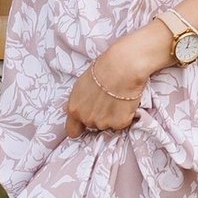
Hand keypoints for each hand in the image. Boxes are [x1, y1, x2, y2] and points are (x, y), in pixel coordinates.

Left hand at [62, 21, 171, 136]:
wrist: (122, 66)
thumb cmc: (102, 69)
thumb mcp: (81, 84)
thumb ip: (77, 101)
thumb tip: (73, 109)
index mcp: (74, 109)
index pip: (72, 131)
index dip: (79, 127)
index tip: (85, 123)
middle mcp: (86, 119)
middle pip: (93, 125)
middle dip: (98, 116)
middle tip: (107, 100)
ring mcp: (103, 123)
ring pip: (108, 125)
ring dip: (112, 116)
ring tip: (117, 99)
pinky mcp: (119, 123)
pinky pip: (122, 123)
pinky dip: (125, 115)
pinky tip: (126, 101)